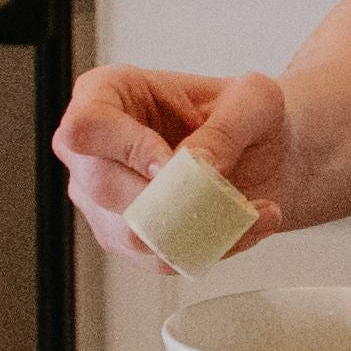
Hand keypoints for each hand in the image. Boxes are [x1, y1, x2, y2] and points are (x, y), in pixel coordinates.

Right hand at [52, 65, 289, 273]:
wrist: (264, 153)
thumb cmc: (247, 113)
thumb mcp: (255, 100)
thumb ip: (226, 129)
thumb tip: (197, 167)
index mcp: (108, 93)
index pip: (86, 126)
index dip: (130, 149)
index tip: (175, 162)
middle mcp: (91, 150)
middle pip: (102, 185)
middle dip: (167, 197)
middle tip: (223, 191)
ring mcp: (100, 200)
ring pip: (128, 233)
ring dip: (196, 227)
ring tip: (248, 208)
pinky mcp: (124, 239)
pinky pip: (158, 258)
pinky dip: (208, 248)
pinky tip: (242, 225)